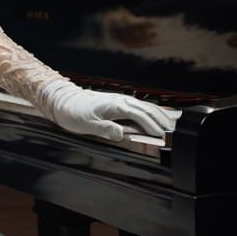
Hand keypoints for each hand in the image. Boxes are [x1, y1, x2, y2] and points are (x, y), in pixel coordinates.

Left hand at [43, 80, 176, 140]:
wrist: (63, 101)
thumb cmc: (74, 113)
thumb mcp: (87, 125)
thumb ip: (105, 129)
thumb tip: (121, 134)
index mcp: (115, 105)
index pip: (140, 115)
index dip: (152, 125)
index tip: (162, 135)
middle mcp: (120, 100)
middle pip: (146, 109)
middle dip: (161, 120)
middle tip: (173, 133)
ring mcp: (119, 100)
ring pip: (144, 106)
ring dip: (158, 115)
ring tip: (170, 125)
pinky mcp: (118, 102)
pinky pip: (138, 106)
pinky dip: (149, 111)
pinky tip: (155, 116)